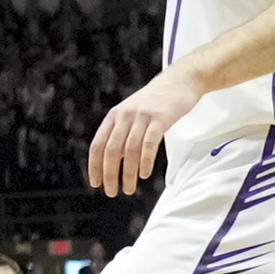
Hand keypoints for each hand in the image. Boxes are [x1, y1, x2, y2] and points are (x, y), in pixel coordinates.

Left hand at [88, 65, 200, 195]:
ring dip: (128, 173)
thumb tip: (114, 160)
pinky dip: (145, 161)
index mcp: (114, 116)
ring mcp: (141, 116)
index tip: (95, 183)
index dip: (94, 165)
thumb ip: (123, 134)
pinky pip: (149, 143)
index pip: (98, 144)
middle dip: (109, 174)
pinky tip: (144, 174)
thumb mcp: (132, 114)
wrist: (180, 81)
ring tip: (129, 188)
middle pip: (111, 150)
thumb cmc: (156, 102)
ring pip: (129, 150)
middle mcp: (124, 116)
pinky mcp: (160, 118)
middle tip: (111, 192)